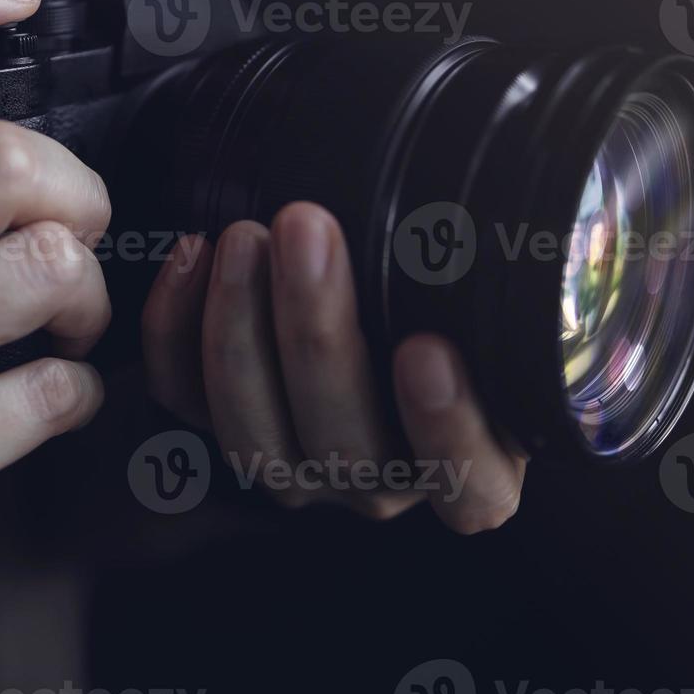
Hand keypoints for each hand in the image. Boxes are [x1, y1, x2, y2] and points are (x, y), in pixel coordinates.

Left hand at [141, 203, 526, 532]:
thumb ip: (513, 276)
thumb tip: (518, 209)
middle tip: (308, 230)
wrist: (384, 279)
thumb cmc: (461, 290)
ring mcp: (301, 466)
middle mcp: (385, 482)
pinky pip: (185, 403)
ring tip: (244, 237)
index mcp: (475, 469)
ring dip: (241, 329)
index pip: (470, 485)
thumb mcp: (503, 292)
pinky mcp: (227, 428)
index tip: (427, 348)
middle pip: (344, 445)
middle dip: (318, 334)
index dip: (447, 428)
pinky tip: (190, 254)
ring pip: (254, 435)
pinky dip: (175, 332)